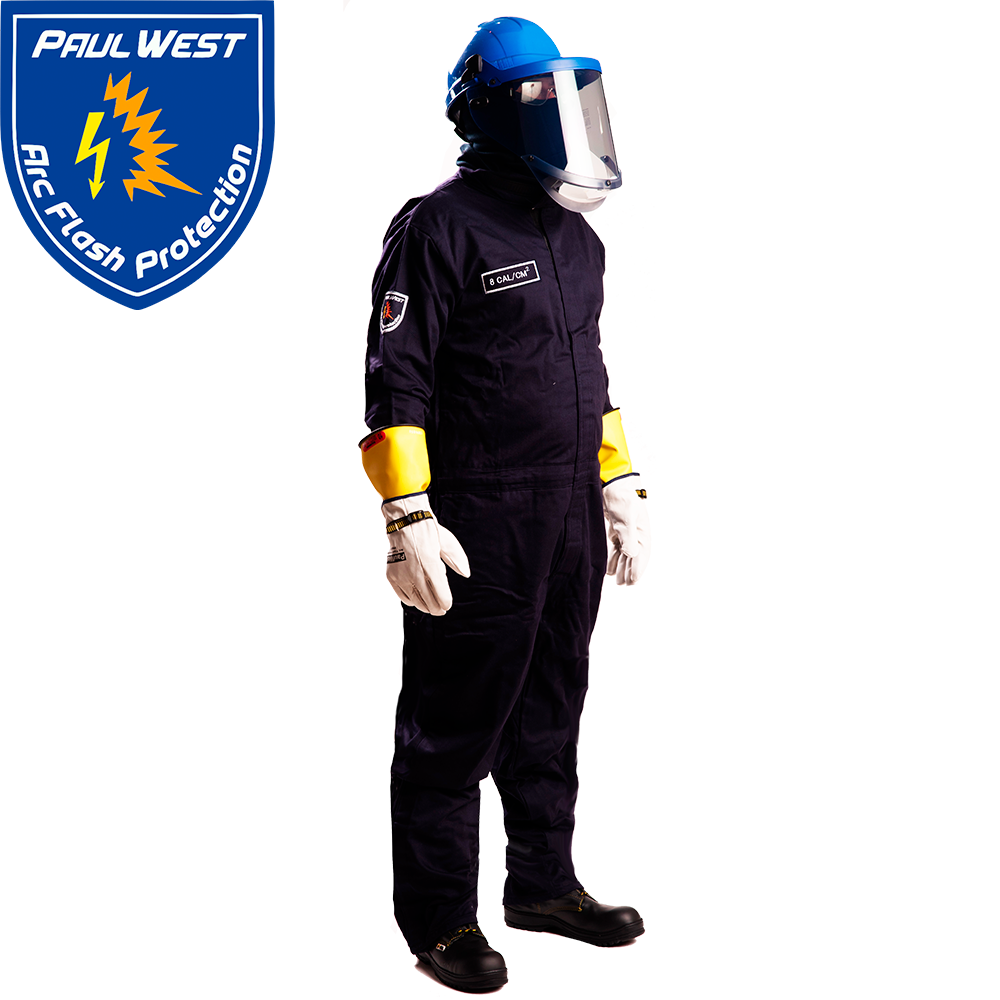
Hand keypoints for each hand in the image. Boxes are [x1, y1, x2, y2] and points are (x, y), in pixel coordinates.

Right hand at [381, 493, 470, 613]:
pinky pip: (403, 596)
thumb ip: (457, 559)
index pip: (441, 594)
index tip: (448, 604)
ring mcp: (402, 575)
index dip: (446, 602)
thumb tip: (466, 573)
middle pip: (429, 602)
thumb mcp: (447, 542)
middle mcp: (415, 573)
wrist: (404, 522)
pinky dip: (411, 600)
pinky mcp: (392, 576)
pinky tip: (416, 598)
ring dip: (424, 606)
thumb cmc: (427, 531)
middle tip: (441, 610)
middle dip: (437, 608)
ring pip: (415, 602)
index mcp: (431, 564)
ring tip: (430, 606)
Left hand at [602, 476, 649, 585]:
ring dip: (621, 566)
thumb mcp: (626, 519)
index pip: (641, 554)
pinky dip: (613, 557)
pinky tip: (609, 566)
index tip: (633, 581)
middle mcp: (634, 532)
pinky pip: (616, 546)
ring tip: (618, 580)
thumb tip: (631, 554)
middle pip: (633, 556)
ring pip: (624, 553)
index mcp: (641, 531)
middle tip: (625, 584)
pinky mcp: (615, 527)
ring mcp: (625, 530)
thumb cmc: (622, 498)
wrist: (612, 483)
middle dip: (629, 570)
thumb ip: (629, 537)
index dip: (637, 568)